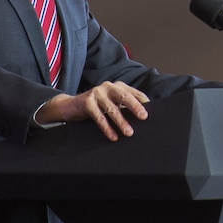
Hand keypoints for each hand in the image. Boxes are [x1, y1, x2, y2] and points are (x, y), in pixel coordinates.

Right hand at [35, 81, 149, 140]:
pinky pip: (100, 117)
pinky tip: (113, 136)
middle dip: (135, 107)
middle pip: (125, 97)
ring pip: (112, 109)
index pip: (134, 93)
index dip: (143, 102)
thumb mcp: (111, 103)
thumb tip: (142, 116)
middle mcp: (108, 87)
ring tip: (129, 133)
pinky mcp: (87, 102)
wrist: (70, 106)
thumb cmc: (96, 106)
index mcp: (118, 86)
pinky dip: (107, 128)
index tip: (153, 111)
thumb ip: (124, 106)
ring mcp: (97, 93)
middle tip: (143, 117)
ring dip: (121, 122)